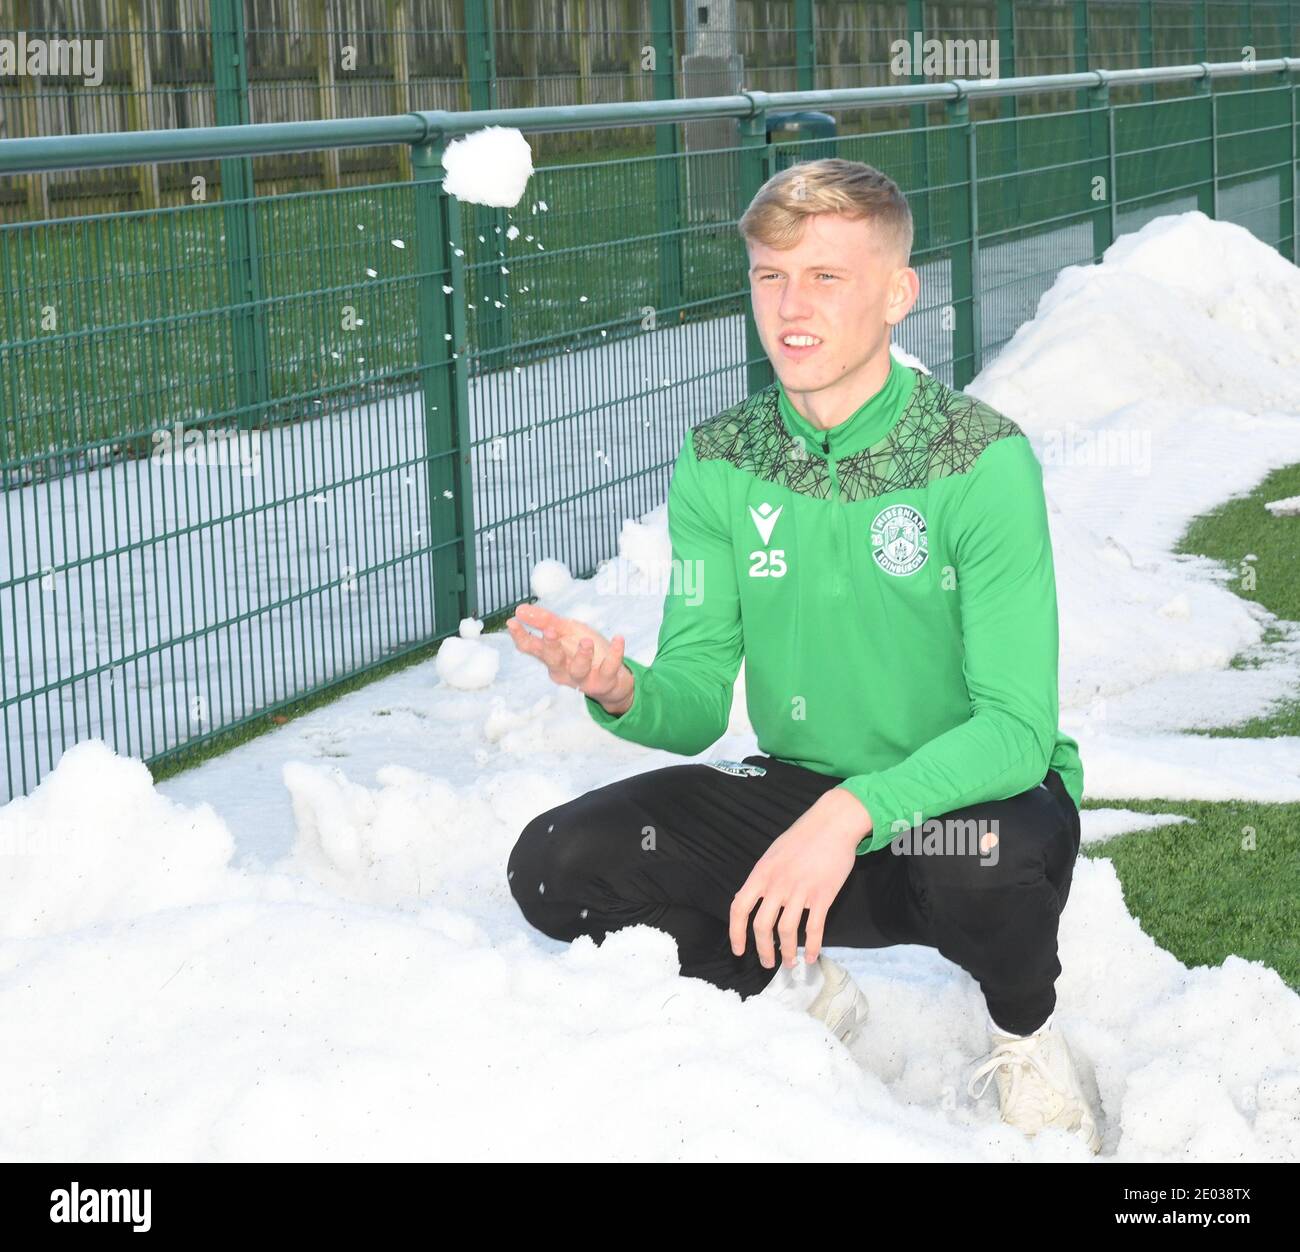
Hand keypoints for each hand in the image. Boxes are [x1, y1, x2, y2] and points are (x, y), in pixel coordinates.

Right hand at [505, 601, 633, 712]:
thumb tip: (520, 609)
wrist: (614, 678)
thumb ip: (545, 621)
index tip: (512, 622)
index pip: (531, 648)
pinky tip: (618, 639)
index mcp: (551, 656)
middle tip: (550, 630)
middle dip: (550, 646)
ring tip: (587, 641)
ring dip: (582, 655)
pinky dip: (614, 653)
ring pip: (578, 669)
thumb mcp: (567, 631)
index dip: (521, 636)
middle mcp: (563, 669)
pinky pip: (609, 667)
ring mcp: (584, 678)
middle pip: (552, 660)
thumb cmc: (586, 652)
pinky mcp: (604, 681)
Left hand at [729, 788, 872, 968]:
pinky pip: (815, 928)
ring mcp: (800, 890)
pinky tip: (812, 958)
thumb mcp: (772, 854)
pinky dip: (813, 947)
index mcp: (761, 874)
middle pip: (762, 926)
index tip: (739, 950)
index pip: (739, 908)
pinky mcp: (823, 895)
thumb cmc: (802, 837)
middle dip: (763, 950)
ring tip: (789, 964)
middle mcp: (777, 884)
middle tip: (768, 963)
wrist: (832, 824)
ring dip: (787, 952)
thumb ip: (762, 877)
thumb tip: (749, 898)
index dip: (736, 933)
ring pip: (787, 931)